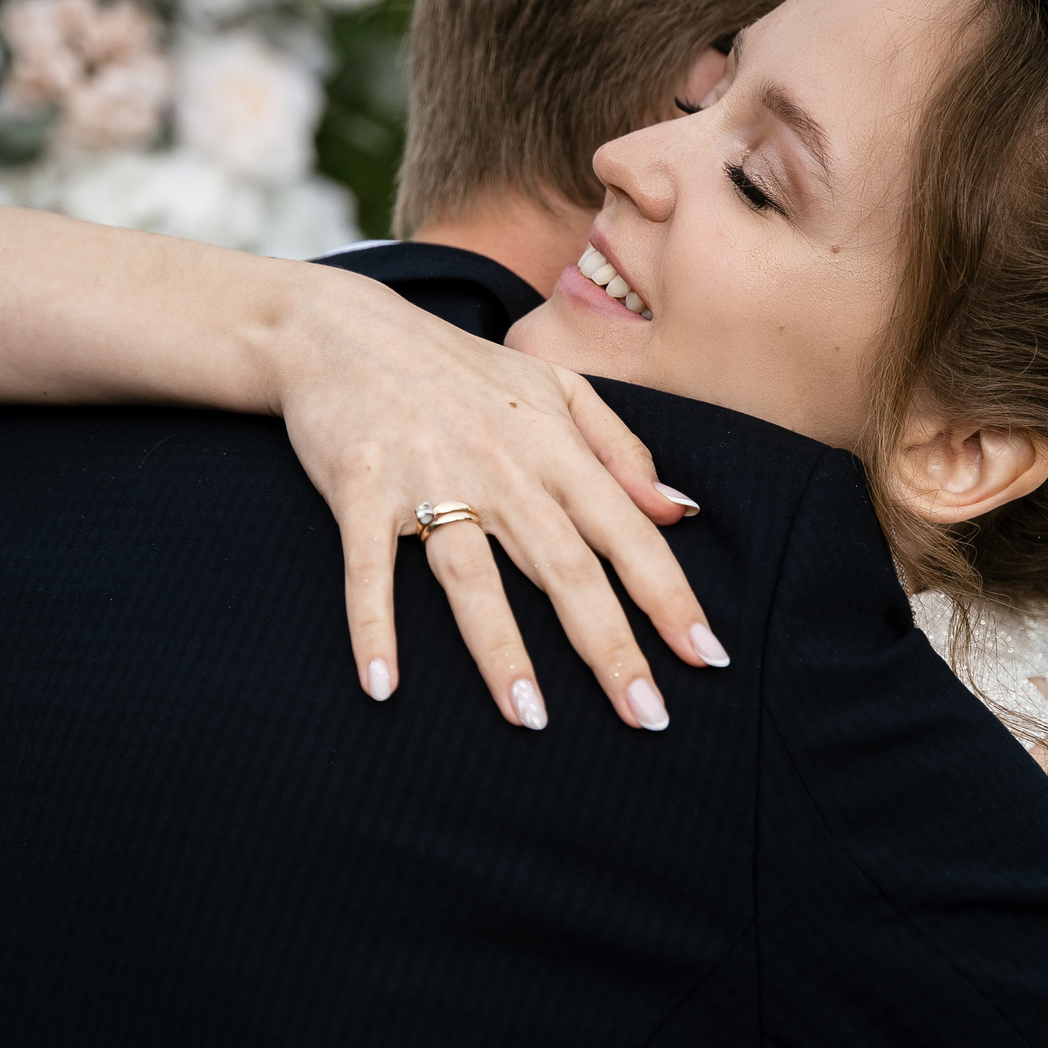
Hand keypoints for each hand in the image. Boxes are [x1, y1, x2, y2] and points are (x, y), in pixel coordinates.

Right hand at [272, 271, 724, 730]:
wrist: (341, 329)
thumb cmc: (457, 368)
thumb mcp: (553, 385)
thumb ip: (620, 447)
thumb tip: (680, 510)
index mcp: (552, 445)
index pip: (626, 531)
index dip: (669, 595)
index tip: (707, 656)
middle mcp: (499, 466)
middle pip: (563, 568)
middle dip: (609, 646)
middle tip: (646, 716)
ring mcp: (427, 479)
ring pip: (473, 578)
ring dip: (502, 650)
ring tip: (531, 718)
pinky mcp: (360, 491)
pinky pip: (369, 570)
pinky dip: (372, 626)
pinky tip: (382, 684)